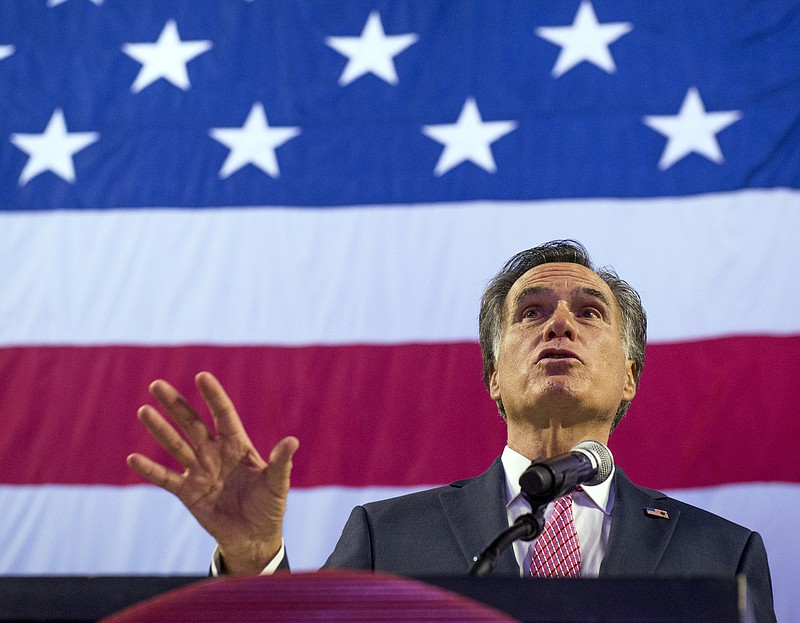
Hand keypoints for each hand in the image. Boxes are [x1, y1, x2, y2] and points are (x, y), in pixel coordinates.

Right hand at [126, 371, 298, 573]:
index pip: (223, 414)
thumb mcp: (277, 484)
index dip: (213, 396)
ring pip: (176, 445)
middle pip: (192, 423)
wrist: (253, 537)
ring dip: (159, 429)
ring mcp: (199, 471)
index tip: (201, 376)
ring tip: (144, 410)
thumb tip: (292, 441)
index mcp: (237, 445)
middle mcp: (215, 453)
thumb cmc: (269, 506)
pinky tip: (133, 458)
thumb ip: (281, 463)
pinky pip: (166, 478)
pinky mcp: (188, 493)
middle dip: (175, 404)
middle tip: (156, 385)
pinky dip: (150, 470)